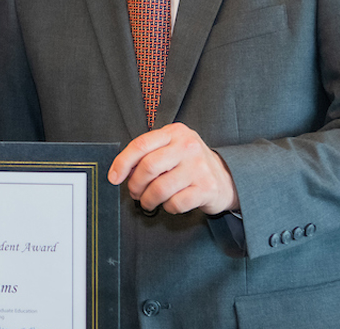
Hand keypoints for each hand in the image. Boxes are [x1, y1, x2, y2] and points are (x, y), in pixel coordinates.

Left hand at [108, 123, 238, 214]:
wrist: (226, 178)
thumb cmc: (190, 164)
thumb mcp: (171, 149)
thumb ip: (148, 154)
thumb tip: (121, 171)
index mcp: (175, 132)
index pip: (141, 144)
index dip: (122, 163)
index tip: (114, 177)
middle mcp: (188, 146)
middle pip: (148, 167)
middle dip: (135, 185)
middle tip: (135, 193)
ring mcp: (199, 167)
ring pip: (160, 188)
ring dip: (148, 200)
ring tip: (149, 201)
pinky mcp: (206, 188)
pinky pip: (175, 203)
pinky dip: (168, 207)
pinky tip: (171, 203)